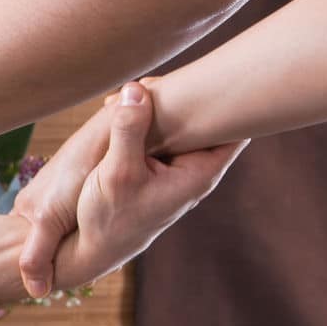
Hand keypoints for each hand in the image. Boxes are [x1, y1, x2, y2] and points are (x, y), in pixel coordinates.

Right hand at [18, 82, 247, 288]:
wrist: (90, 248)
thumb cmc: (107, 217)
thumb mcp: (115, 173)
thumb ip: (128, 131)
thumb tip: (135, 88)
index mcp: (200, 172)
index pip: (236, 126)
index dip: (226, 99)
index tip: (207, 77)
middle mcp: (195, 169)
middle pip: (210, 119)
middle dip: (189, 95)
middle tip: (155, 82)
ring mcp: (177, 168)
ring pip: (183, 124)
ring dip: (164, 105)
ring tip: (136, 92)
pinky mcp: (157, 167)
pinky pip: (163, 133)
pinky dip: (148, 118)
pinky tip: (122, 109)